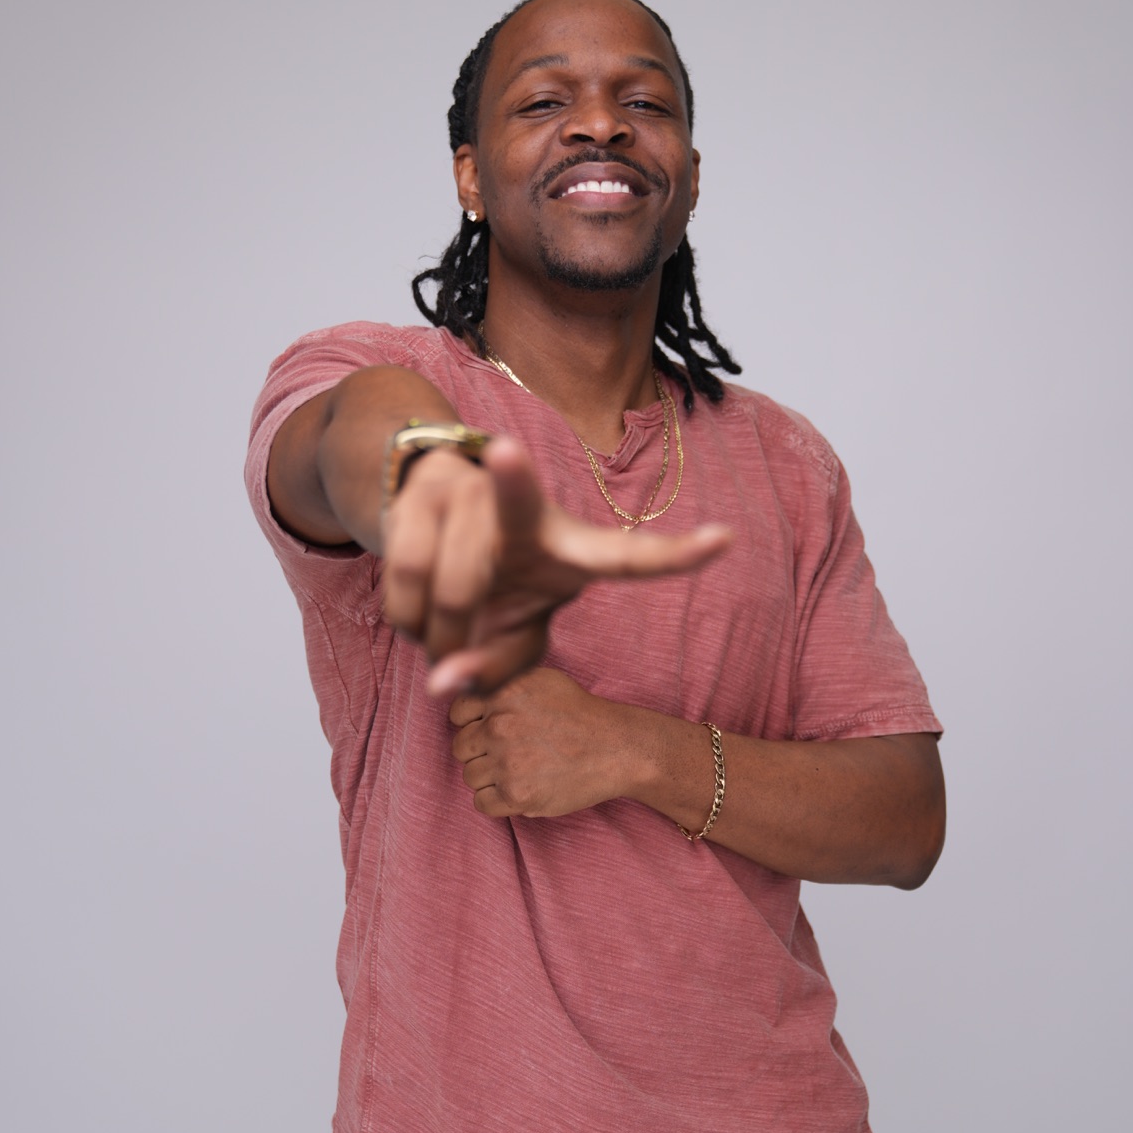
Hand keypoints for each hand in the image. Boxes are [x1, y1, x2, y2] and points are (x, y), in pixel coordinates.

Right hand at [383, 435, 728, 695]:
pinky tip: (414, 617)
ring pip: (452, 581)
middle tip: (504, 448)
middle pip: (522, 505)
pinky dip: (406, 618)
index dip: (676, 555)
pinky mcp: (424, 491)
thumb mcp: (505, 643)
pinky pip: (407, 573)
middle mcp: (529, 516)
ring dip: (437, 634)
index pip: (629, 557)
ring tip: (440, 638)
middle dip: (516, 480)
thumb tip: (443, 683)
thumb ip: (490, 674)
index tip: (727, 539)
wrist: (428, 528)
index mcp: (570, 552)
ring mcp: (474, 494)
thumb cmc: (491, 592)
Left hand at [448, 667, 630, 817]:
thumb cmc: (580, 713)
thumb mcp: (540, 680)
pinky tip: (518, 790)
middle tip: (510, 753)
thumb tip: (467, 691)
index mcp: (502, 695)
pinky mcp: (517, 795)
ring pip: (470, 777)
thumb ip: (501, 686)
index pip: (457, 714)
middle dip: (480, 752)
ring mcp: (507, 762)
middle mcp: (499, 726)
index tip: (491, 730)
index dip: (473, 723)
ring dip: (489, 777)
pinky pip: (481, 803)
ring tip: (519, 772)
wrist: (617, 748)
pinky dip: (496, 801)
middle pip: (461, 748)